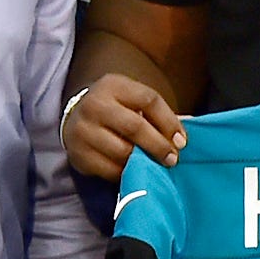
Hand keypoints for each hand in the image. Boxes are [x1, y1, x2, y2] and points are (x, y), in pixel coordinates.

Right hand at [65, 73, 185, 180]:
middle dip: (158, 145)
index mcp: (113, 85)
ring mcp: (83, 130)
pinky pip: (109, 169)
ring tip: (154, 166)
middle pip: (135, 126)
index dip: (169, 122)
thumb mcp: (131, 101)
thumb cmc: (115, 111)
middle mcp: (95, 104)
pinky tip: (134, 171)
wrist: (75, 121)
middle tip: (172, 159)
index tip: (181, 141)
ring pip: (122, 151)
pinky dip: (126, 173)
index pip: (149, 100)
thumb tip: (185, 136)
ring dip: (143, 162)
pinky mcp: (79, 154)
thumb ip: (156, 114)